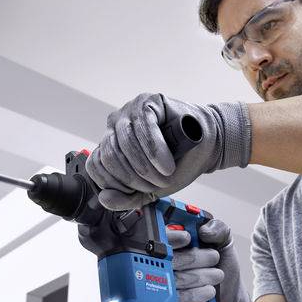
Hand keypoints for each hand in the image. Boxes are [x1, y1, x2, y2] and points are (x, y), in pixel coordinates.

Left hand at [85, 93, 251, 209]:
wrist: (205, 148)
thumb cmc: (177, 165)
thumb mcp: (149, 190)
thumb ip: (126, 198)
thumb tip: (104, 198)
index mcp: (110, 145)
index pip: (96, 166)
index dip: (116, 184)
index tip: (139, 191)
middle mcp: (115, 126)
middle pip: (110, 156)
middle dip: (135, 178)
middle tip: (157, 185)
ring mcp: (130, 111)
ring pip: (126, 144)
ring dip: (147, 167)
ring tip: (166, 175)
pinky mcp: (147, 102)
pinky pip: (144, 128)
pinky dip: (156, 151)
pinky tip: (167, 164)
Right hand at [166, 218, 251, 301]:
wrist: (231, 292)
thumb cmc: (224, 264)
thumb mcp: (224, 241)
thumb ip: (218, 229)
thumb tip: (204, 230)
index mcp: (177, 242)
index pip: (163, 237)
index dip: (173, 237)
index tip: (187, 238)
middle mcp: (168, 261)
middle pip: (171, 259)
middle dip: (196, 258)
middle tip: (214, 257)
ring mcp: (168, 282)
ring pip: (177, 278)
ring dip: (201, 276)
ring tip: (216, 274)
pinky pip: (179, 297)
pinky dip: (197, 293)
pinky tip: (208, 289)